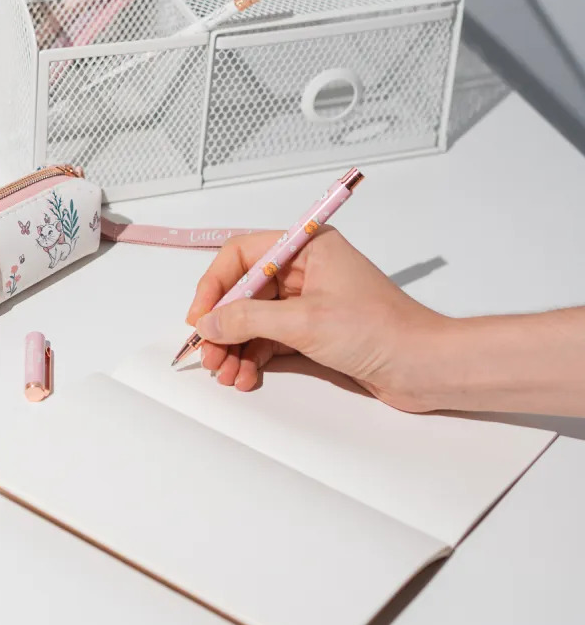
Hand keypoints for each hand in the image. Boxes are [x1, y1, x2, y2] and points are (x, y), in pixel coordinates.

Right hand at [186, 227, 447, 410]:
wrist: (425, 367)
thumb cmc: (378, 331)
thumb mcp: (304, 322)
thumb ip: (249, 319)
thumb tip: (209, 322)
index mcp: (307, 248)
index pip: (242, 254)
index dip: (215, 285)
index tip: (200, 317)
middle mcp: (305, 270)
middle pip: (244, 291)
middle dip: (223, 325)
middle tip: (209, 356)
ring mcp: (309, 301)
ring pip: (254, 319)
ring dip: (235, 347)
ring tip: (226, 374)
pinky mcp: (314, 331)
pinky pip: (270, 339)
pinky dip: (253, 357)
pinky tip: (245, 376)